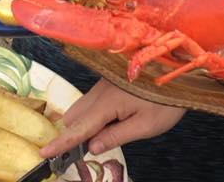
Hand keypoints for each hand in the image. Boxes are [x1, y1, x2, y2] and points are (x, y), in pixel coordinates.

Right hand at [39, 80, 184, 157]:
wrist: (179, 70)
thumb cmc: (166, 99)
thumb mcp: (145, 126)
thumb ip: (116, 137)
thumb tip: (91, 147)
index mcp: (108, 102)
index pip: (79, 127)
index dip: (62, 143)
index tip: (44, 153)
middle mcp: (101, 90)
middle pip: (74, 115)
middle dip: (73, 133)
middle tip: (85, 149)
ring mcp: (104, 83)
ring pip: (81, 106)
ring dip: (83, 123)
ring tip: (104, 133)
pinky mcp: (109, 80)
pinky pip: (91, 99)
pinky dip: (92, 113)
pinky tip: (111, 119)